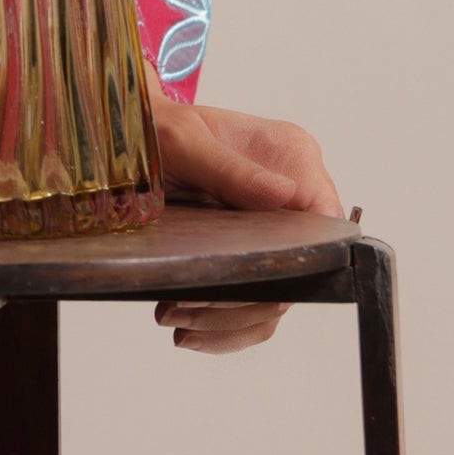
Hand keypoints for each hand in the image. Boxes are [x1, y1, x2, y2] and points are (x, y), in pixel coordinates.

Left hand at [148, 66, 342, 356]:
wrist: (128, 134)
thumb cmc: (157, 125)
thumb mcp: (185, 141)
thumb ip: (233, 170)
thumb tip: (287, 195)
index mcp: (292, 156)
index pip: (326, 220)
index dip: (300, 260)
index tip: (243, 279)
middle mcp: (291, 194)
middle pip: (300, 270)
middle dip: (244, 300)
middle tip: (185, 308)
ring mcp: (271, 226)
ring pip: (276, 296)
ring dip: (226, 319)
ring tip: (173, 318)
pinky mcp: (249, 251)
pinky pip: (255, 303)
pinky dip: (224, 326)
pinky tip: (186, 330)